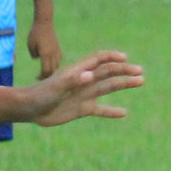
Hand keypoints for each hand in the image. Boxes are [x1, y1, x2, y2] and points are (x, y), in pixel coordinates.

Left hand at [25, 49, 144, 125]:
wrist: (29, 110)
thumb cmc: (40, 95)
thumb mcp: (57, 87)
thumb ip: (73, 80)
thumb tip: (91, 75)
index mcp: (78, 71)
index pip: (98, 59)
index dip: (112, 57)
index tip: (125, 59)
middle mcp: (84, 81)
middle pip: (108, 73)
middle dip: (124, 71)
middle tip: (140, 73)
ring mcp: (84, 95)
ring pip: (108, 88)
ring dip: (124, 84)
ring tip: (140, 82)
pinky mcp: (82, 109)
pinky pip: (101, 110)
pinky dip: (112, 111)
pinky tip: (124, 113)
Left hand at [27, 19, 62, 78]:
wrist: (44, 23)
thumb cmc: (35, 33)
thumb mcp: (30, 45)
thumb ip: (34, 55)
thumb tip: (37, 58)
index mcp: (45, 54)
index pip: (45, 70)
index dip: (41, 76)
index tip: (36, 77)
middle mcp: (53, 54)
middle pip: (52, 70)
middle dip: (46, 75)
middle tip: (40, 76)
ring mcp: (57, 51)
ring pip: (57, 65)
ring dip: (52, 69)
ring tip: (45, 70)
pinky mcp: (58, 47)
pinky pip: (59, 58)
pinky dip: (55, 63)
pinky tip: (51, 62)